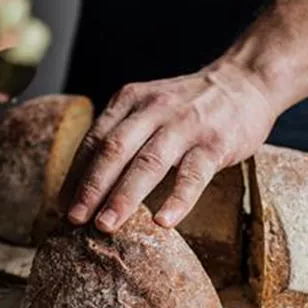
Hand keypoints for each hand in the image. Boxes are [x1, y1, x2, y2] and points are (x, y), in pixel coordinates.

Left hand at [63, 61, 277, 232]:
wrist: (244, 81)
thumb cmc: (187, 106)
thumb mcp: (147, 106)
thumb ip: (120, 135)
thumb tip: (85, 183)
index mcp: (129, 101)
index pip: (94, 141)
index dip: (76, 175)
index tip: (63, 206)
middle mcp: (153, 109)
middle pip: (114, 151)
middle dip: (91, 188)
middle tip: (75, 220)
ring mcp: (185, 126)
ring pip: (149, 164)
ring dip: (124, 197)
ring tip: (106, 226)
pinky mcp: (215, 143)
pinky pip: (193, 175)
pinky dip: (178, 200)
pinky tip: (162, 222)